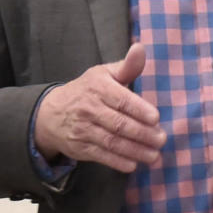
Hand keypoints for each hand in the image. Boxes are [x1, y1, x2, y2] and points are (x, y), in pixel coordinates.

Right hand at [35, 43, 166, 172]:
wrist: (51, 113)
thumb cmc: (87, 91)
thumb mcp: (104, 74)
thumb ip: (127, 66)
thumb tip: (140, 48)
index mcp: (98, 87)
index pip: (121, 100)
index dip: (139, 110)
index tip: (156, 118)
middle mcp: (89, 108)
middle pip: (119, 124)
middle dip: (143, 134)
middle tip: (161, 139)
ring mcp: (83, 129)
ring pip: (112, 142)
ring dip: (135, 151)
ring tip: (154, 156)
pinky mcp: (80, 148)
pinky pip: (101, 156)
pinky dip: (117, 162)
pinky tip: (133, 164)